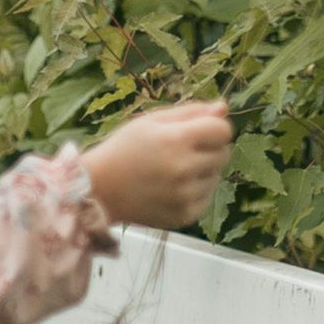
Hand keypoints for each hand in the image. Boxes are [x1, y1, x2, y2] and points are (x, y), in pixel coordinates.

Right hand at [81, 99, 234, 232]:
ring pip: (216, 176)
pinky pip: (206, 197)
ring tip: (173, 171)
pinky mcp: (184, 216)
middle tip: (181, 151)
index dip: (214, 127)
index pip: (223, 130)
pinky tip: (172, 188)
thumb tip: (224, 107)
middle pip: (224, 153)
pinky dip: (195, 191)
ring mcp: (185, 196)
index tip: (199, 131)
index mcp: (176, 140)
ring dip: (203, 171)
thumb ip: (190, 112)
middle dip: (209, 148)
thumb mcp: (152, 121)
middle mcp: (184, 169)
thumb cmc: (124, 148)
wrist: (99, 189)